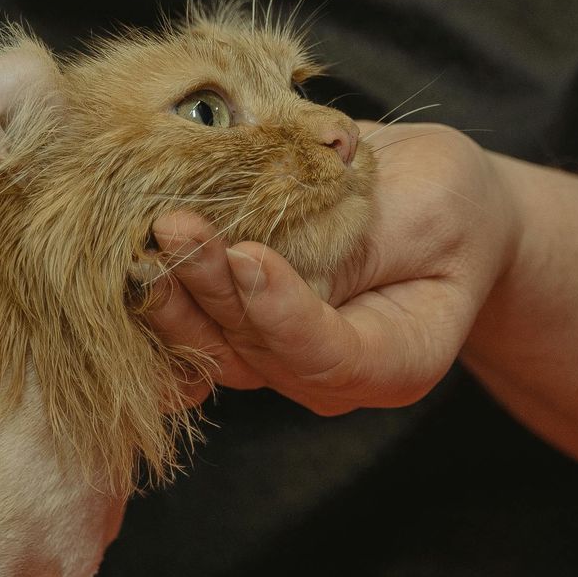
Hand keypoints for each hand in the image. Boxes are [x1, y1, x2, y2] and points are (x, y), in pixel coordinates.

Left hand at [143, 121, 519, 415]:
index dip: (281, 312)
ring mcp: (279, 357)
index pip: (327, 355)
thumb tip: (274, 253)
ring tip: (146, 236)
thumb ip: (361, 243)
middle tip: (174, 228)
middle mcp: (329, 375)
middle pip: (257, 350)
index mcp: (397, 362)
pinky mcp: (243, 327)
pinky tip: (130, 258)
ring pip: (213, 344)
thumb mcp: (431, 209)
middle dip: (210, 289)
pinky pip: (194, 325)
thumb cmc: (447, 205)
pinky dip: (164, 295)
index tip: (247, 255)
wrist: (432, 201)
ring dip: (175, 293)